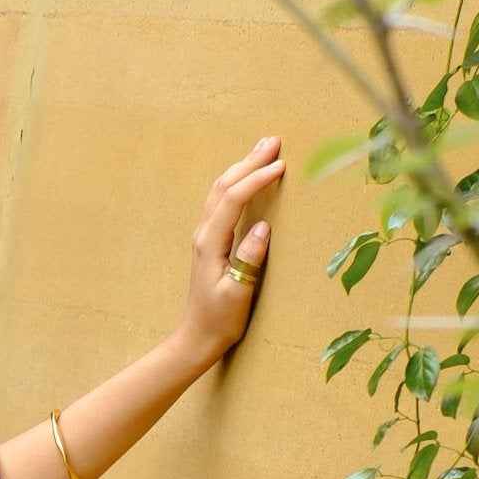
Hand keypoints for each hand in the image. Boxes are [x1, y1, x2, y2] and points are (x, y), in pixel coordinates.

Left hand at [178, 134, 282, 372]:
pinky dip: (237, 182)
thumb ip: (248, 260)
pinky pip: (222, 201)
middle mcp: (204, 234)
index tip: (281, 166)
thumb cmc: (219, 320)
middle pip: (223, 186)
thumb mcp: (237, 293)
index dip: (256, 179)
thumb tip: (264, 227)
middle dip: (249, 161)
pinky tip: (248, 176)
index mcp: (210, 243)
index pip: (233, 199)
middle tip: (274, 141)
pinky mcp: (210, 241)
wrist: (197, 337)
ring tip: (263, 148)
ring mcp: (205, 236)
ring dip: (241, 167)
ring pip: (220, 190)